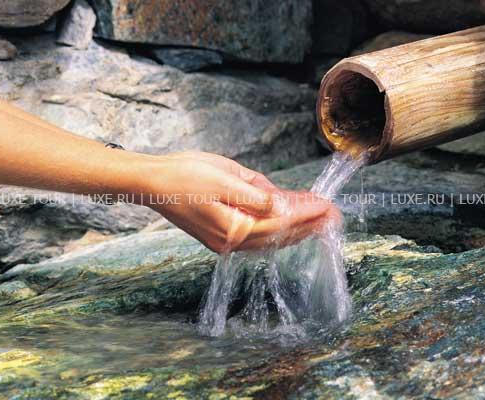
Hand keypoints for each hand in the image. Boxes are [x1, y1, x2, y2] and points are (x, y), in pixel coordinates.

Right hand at [144, 152, 337, 252]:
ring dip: (295, 229)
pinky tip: (289, 221)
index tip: (328, 207)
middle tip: (333, 216)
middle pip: (278, 236)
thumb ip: (257, 195)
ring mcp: (225, 241)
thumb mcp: (225, 178)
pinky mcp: (220, 235)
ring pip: (269, 238)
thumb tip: (285, 206)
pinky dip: (276, 228)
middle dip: (307, 225)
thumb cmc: (184, 174)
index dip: (306, 214)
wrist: (151, 182)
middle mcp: (231, 242)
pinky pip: (257, 235)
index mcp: (233, 229)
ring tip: (319, 220)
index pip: (280, 223)